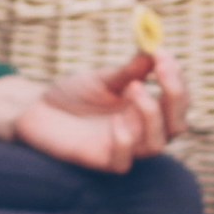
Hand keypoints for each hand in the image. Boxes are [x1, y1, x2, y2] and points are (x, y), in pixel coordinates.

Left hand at [0, 50, 188, 174]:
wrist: (35, 109)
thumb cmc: (72, 95)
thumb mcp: (102, 78)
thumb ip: (128, 70)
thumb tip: (154, 51)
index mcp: (145, 109)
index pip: (177, 100)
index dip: (177, 78)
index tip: (163, 54)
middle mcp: (139, 131)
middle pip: (177, 125)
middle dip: (175, 96)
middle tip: (159, 68)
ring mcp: (122, 147)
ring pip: (156, 146)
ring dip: (152, 115)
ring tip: (133, 88)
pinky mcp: (99, 160)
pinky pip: (123, 163)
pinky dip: (125, 142)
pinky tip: (115, 122)